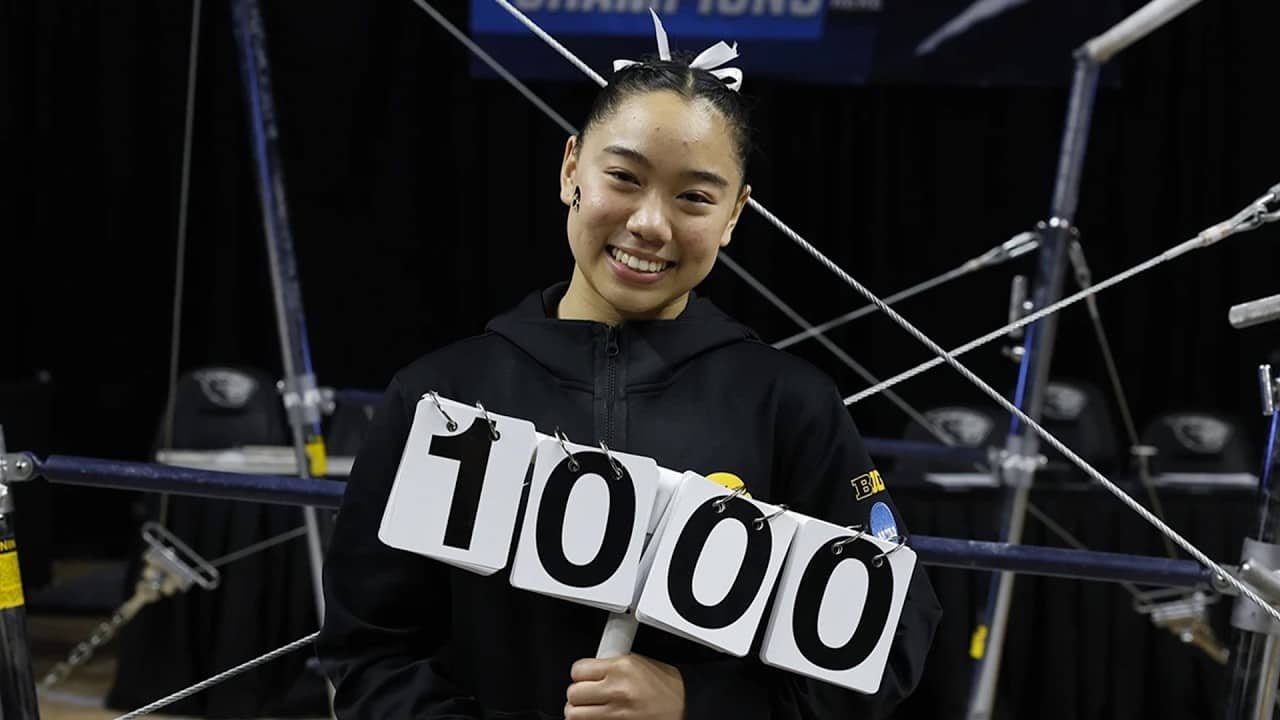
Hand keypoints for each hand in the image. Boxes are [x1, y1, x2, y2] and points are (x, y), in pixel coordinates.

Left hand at [564, 653, 684, 719]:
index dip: (580, 674)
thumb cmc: (666, 687)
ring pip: (574, 716)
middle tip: (587, 695)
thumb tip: (589, 670)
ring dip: (579, 713)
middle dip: (578, 695)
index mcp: (622, 669)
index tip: (584, 677)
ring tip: (590, 710)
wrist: (687, 706)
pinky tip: (598, 718)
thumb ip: (611, 666)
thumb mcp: (638, 663)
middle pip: (573, 695)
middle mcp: (617, 691)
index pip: (578, 670)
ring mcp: (617, 715)